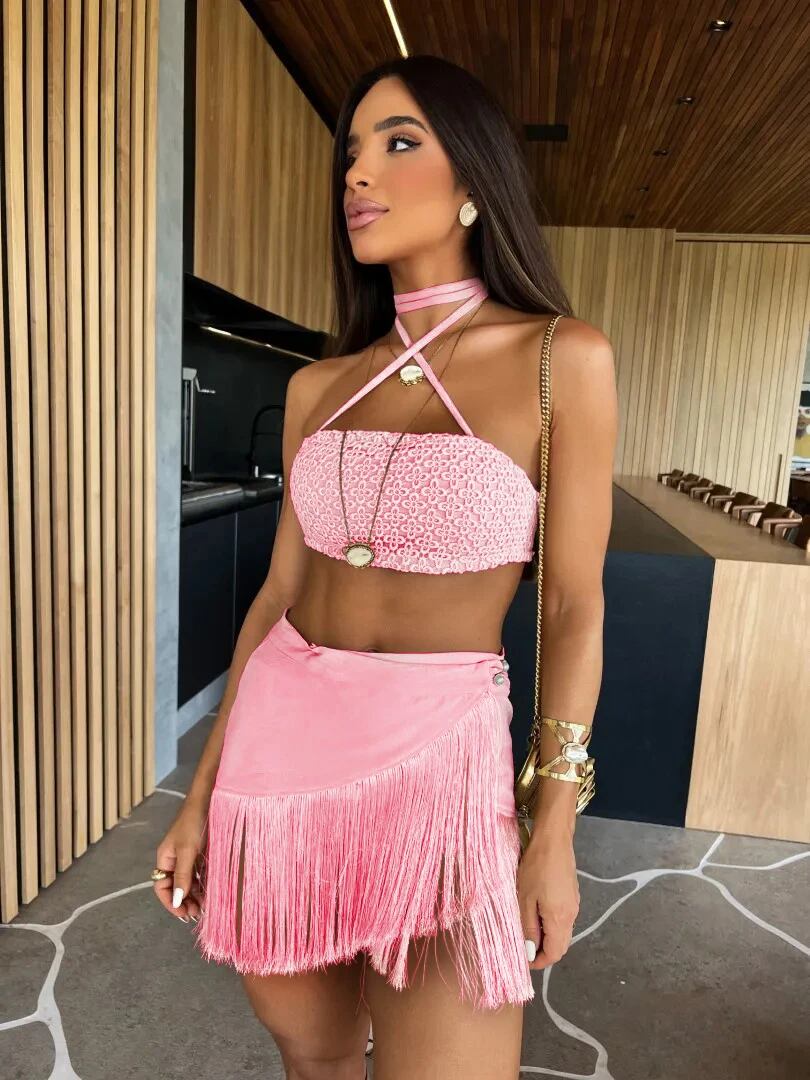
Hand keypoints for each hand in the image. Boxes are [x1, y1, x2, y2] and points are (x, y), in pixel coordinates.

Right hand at [152, 801, 207, 923]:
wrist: (210, 799)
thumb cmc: (194, 822)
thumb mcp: (188, 851)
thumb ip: (182, 876)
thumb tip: (177, 900)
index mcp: (165, 858)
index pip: (162, 888)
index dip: (171, 903)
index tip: (183, 914)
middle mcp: (175, 860)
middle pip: (176, 888)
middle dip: (184, 902)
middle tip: (196, 914)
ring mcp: (189, 857)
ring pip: (189, 883)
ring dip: (195, 896)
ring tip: (205, 907)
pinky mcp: (202, 854)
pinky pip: (200, 874)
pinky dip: (204, 885)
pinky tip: (211, 893)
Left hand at [517, 827, 579, 970]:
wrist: (554, 840)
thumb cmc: (535, 868)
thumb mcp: (525, 898)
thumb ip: (528, 927)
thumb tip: (530, 951)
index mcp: (560, 920)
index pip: (554, 953)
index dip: (539, 962)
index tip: (523, 960)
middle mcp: (572, 916)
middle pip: (561, 945)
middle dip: (544, 952)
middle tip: (523, 946)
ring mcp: (575, 904)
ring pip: (563, 932)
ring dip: (547, 937)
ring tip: (527, 929)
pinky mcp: (573, 894)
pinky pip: (564, 919)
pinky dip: (552, 925)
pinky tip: (537, 913)